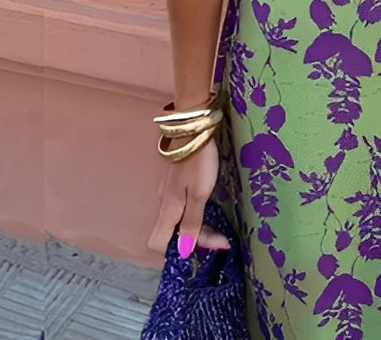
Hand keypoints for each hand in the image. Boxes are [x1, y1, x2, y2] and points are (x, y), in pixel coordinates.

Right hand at [147, 137, 230, 256]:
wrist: (194, 128)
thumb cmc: (198, 161)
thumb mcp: (199, 194)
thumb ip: (192, 222)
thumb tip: (182, 252)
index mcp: (168, 209)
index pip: (159, 243)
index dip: (179, 251)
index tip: (208, 248)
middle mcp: (164, 202)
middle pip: (171, 234)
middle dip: (194, 241)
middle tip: (221, 240)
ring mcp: (169, 191)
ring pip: (178, 220)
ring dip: (197, 229)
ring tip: (219, 229)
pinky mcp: (176, 181)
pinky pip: (182, 207)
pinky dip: (195, 214)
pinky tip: (209, 209)